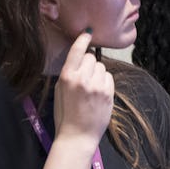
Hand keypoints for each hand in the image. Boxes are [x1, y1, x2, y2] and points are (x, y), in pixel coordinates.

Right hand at [53, 32, 113, 149]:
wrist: (78, 135)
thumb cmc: (65, 114)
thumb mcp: (60, 90)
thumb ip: (69, 73)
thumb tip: (80, 58)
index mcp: (67, 77)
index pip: (77, 51)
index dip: (83, 39)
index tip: (88, 33)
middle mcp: (83, 79)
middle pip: (91, 58)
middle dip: (88, 63)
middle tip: (84, 75)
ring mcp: (98, 86)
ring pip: (102, 67)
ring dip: (97, 72)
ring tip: (90, 87)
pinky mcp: (109, 93)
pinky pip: (109, 77)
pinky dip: (104, 81)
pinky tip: (98, 92)